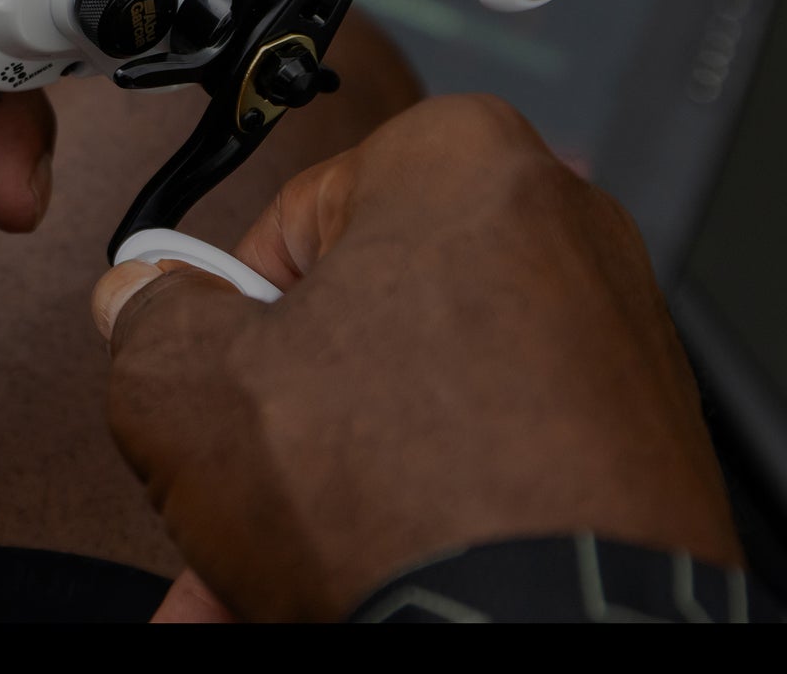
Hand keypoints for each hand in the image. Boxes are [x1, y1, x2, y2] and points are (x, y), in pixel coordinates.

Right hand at [91, 93, 740, 621]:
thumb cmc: (406, 504)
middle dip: (276, 433)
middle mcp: (561, 235)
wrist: (548, 643)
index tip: (204, 373)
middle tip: (224, 492)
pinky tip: (350, 582)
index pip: (293, 218)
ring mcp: (615, 346)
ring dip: (332, 494)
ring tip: (261, 573)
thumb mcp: (186, 388)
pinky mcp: (645, 447)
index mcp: (461, 160)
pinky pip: (492, 467)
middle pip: (360, 331)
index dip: (226, 314)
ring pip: (420, 413)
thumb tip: (142, 301)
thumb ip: (148, 318)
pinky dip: (420, 518)